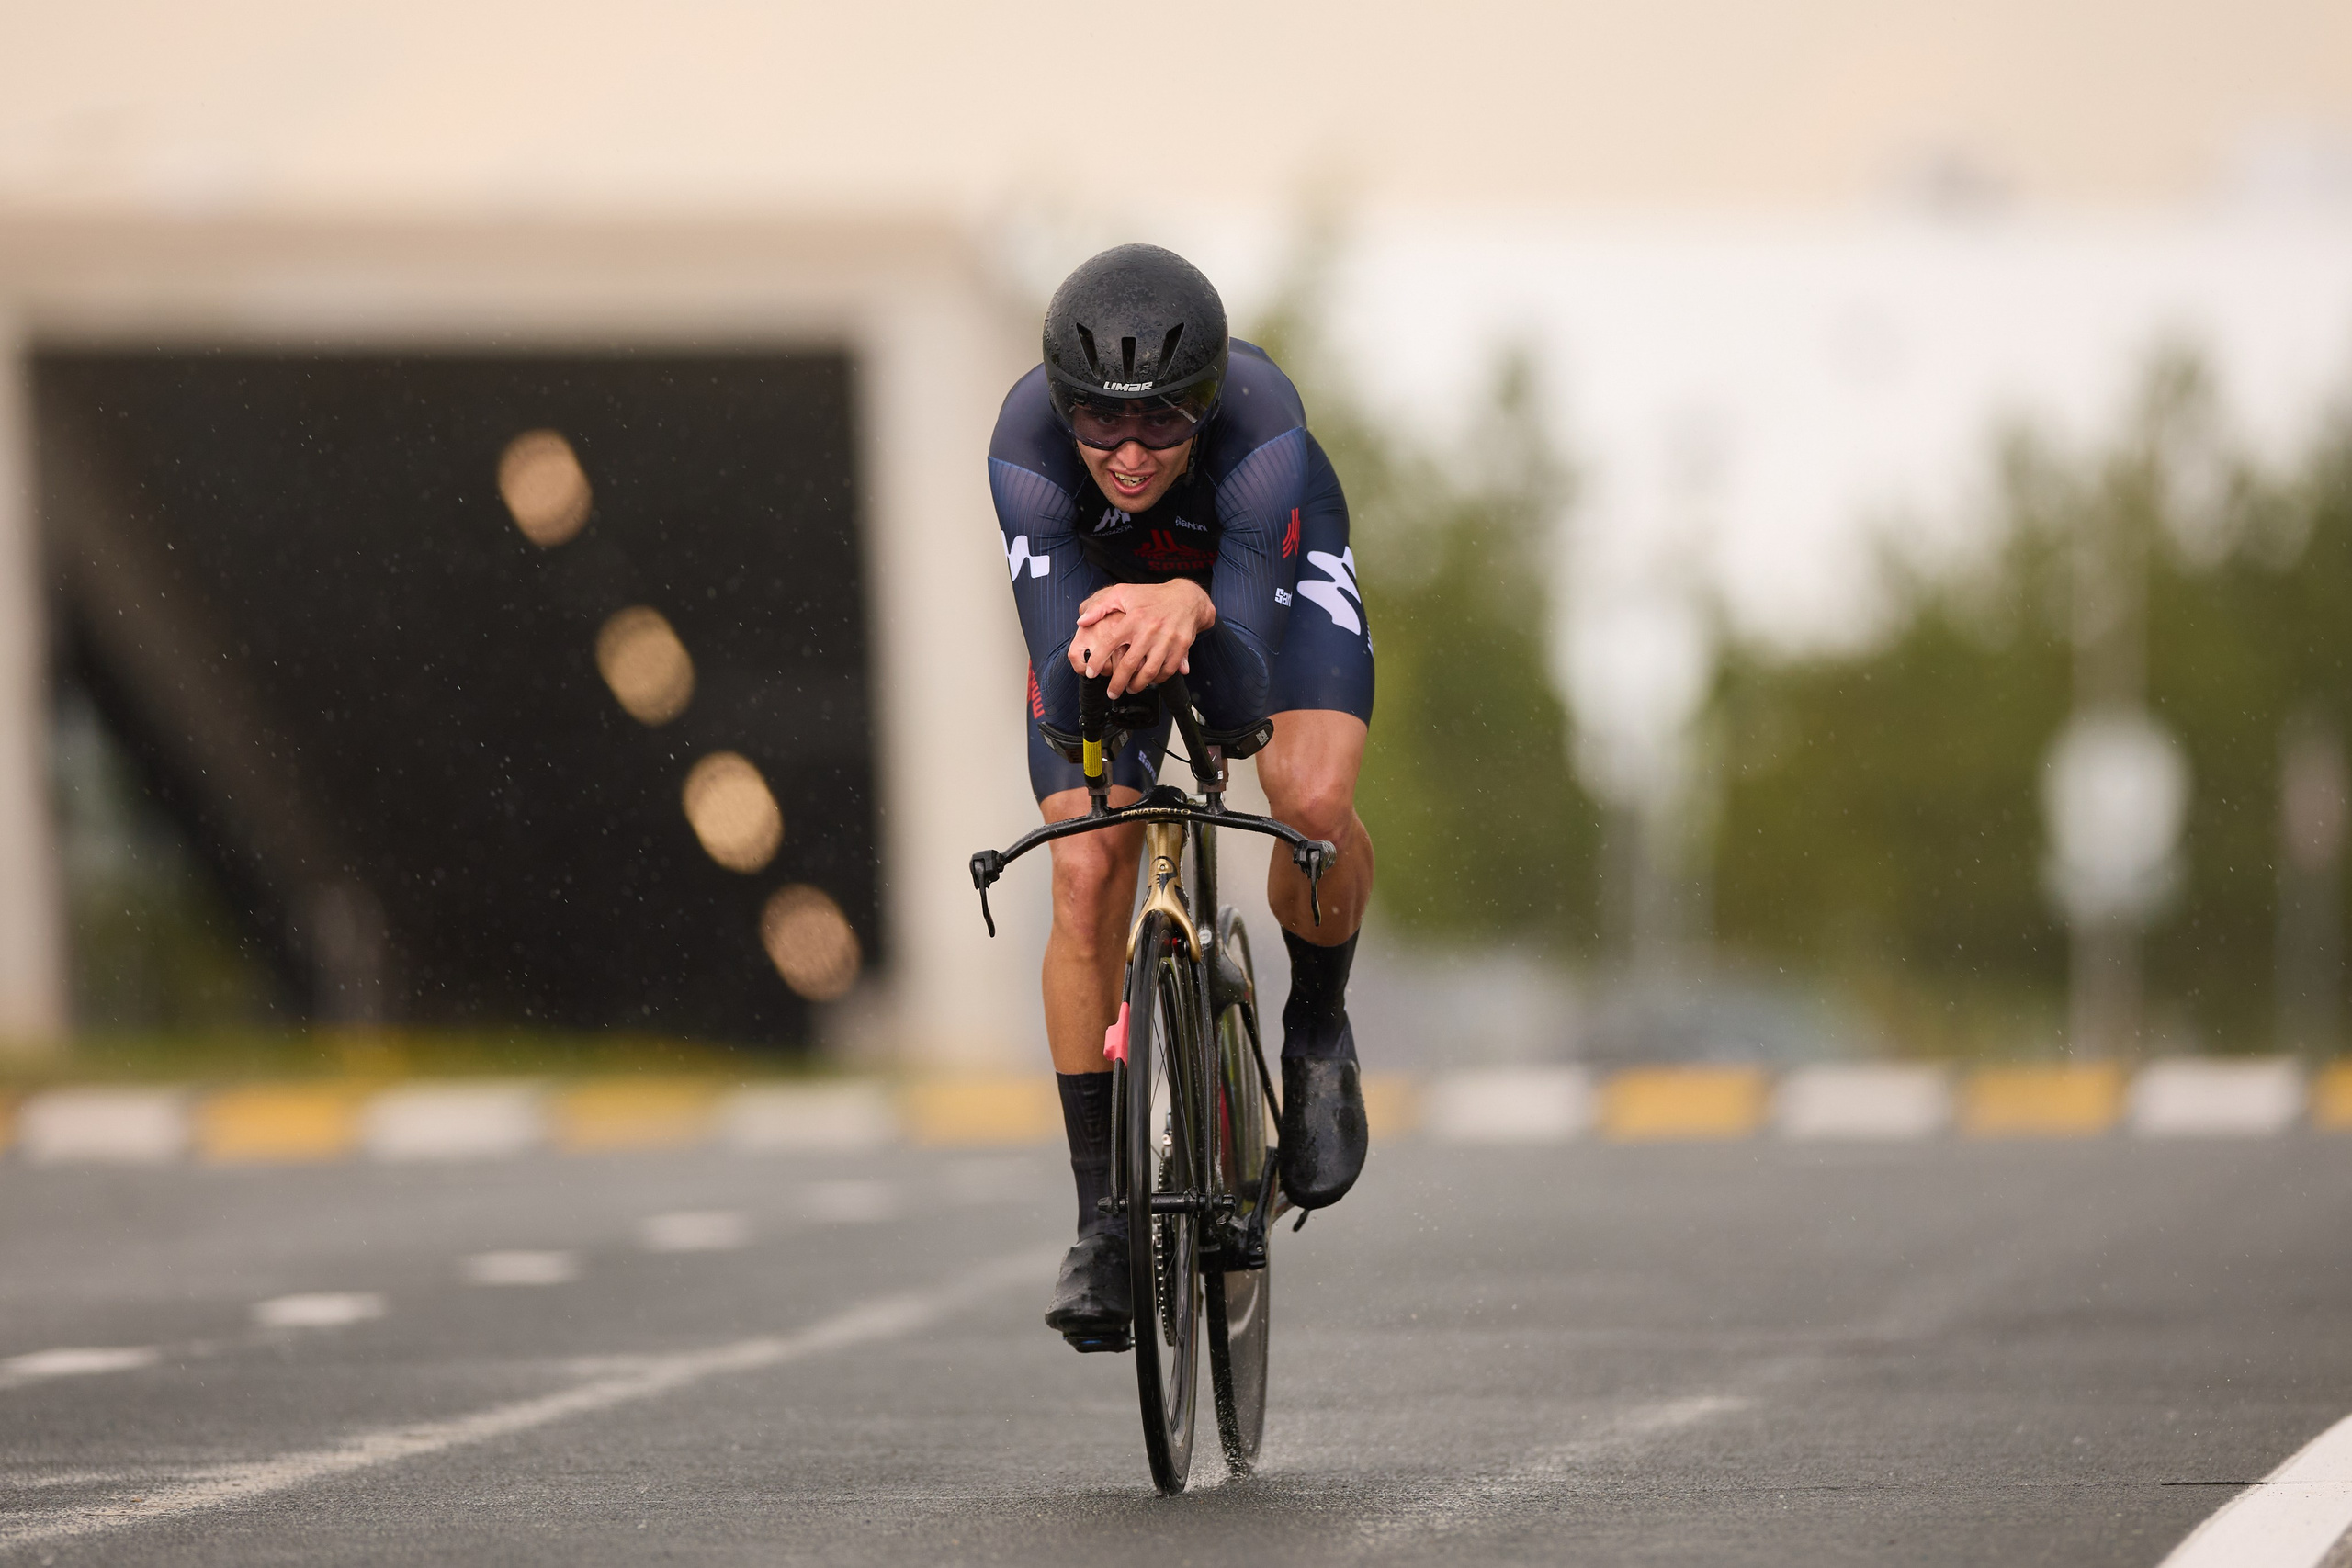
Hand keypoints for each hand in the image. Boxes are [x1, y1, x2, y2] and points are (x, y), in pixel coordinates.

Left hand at [1067, 580, 1215, 697]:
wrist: (1186, 597)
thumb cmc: (1150, 596)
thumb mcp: (1122, 593)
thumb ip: (1099, 607)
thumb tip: (1081, 621)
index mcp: (1133, 618)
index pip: (1110, 643)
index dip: (1097, 660)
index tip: (1090, 673)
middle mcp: (1149, 630)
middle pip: (1129, 664)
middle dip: (1117, 683)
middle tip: (1111, 693)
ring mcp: (1167, 640)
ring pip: (1149, 672)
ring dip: (1137, 685)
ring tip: (1129, 688)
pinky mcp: (1181, 646)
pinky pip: (1168, 670)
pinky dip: (1158, 679)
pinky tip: (1149, 680)